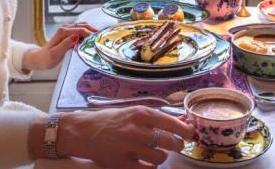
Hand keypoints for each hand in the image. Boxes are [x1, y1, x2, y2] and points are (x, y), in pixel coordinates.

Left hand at [23, 23, 97, 70]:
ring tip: (99, 38)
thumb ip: (65, 44)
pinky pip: (80, 30)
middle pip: (83, 25)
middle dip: (93, 30)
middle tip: (102, 38)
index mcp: (63, 32)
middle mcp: (65, 29)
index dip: (91, 34)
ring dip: (91, 30)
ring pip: (82, 26)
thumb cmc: (45, 59)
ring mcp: (66, 31)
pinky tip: (92, 39)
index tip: (99, 40)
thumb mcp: (55, 54)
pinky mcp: (68, 34)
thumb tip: (76, 36)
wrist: (38, 59)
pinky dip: (87, 32)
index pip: (81, 30)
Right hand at [58, 106, 194, 167]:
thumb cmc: (111, 120)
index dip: (185, 130)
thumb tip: (181, 122)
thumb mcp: (133, 112)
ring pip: (160, 158)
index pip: (171, 123)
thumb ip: (155, 118)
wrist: (83, 132)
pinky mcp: (122, 164)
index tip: (190, 134)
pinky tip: (145, 162)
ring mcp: (130, 148)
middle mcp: (137, 130)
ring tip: (155, 153)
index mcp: (141, 113)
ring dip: (161, 157)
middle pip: (170, 142)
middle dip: (176, 145)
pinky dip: (150, 167)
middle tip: (175, 145)